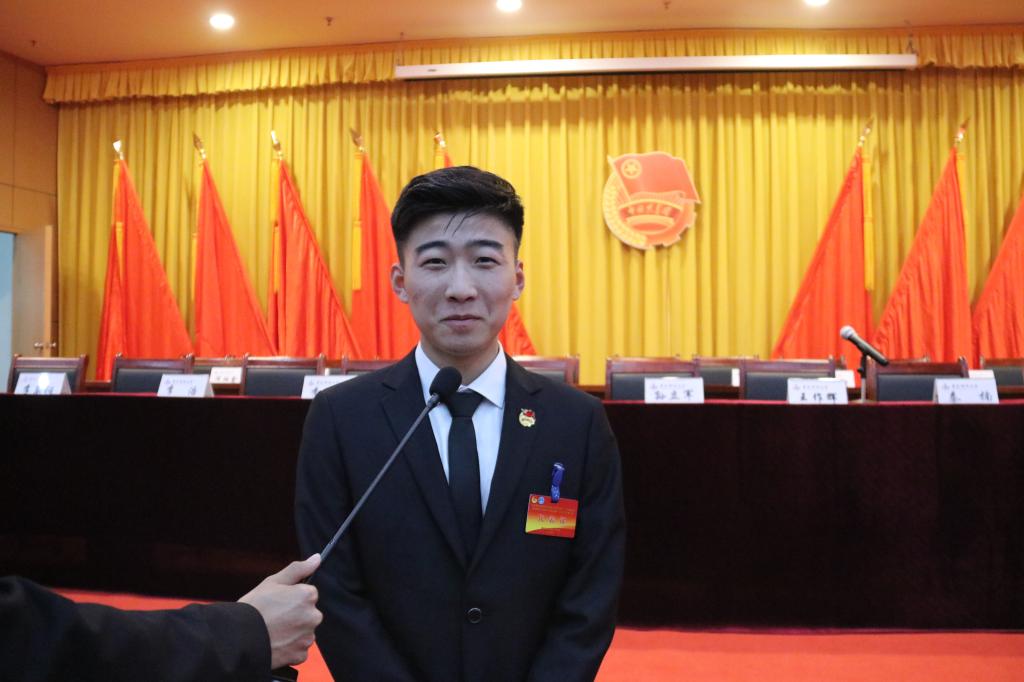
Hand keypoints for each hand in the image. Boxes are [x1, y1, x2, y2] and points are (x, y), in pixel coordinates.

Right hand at [239, 554, 321, 668]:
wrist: (238, 639)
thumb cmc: (254, 608)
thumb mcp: (273, 582)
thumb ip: (298, 569)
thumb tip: (316, 559)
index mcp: (307, 596)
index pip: (308, 594)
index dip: (292, 598)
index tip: (279, 603)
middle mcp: (313, 616)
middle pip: (308, 613)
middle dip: (295, 614)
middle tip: (274, 617)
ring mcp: (308, 637)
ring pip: (304, 631)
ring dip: (293, 631)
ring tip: (273, 630)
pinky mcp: (301, 654)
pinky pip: (299, 648)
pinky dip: (290, 647)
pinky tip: (276, 642)